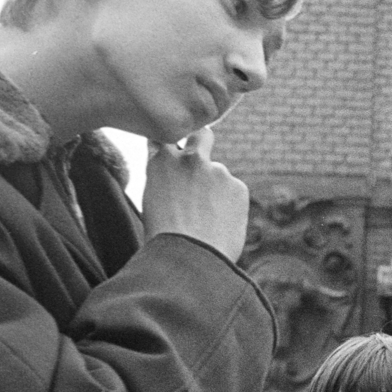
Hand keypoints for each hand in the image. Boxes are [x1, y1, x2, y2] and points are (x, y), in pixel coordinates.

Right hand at [141, 127, 249, 261]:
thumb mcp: (152, 202)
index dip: (171, 145)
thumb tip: (179, 183)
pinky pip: (234, 194)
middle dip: (203, 141)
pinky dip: (230, 206)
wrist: (188, 257)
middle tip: (202, 161)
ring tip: (208, 220)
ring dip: (216, 190)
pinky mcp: (238, 186)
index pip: (165, 138)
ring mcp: (217, 171)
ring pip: (219, 176)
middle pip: (202, 135)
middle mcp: (190, 160)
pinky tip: (221, 225)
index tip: (173, 152)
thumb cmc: (164, 238)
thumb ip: (167, 181)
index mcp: (161, 162)